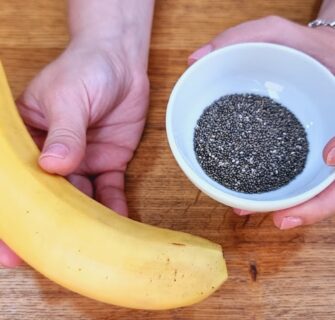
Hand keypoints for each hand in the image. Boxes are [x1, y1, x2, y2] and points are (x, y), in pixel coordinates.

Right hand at [0, 39, 148, 266]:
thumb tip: (52, 167)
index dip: (11, 212)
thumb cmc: (85, 70)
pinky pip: (109, 190)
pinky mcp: (108, 162)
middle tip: (50, 257)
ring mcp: (82, 161)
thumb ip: (63, 132)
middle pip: (47, 197)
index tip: (9, 246)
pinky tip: (117, 223)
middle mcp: (54, 156)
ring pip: (80, 199)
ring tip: (87, 246)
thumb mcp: (67, 97)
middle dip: (48, 226)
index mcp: (29, 139)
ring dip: (84, 221)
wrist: (121, 63)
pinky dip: (113, 207)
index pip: (15, 181)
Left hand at [188, 16, 334, 229]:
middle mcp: (334, 134)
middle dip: (317, 202)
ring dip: (294, 207)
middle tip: (283, 218)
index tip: (331, 158)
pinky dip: (278, 195)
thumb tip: (195, 60)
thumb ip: (243, 36)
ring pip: (319, 187)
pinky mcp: (302, 154)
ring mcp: (320, 147)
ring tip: (251, 213)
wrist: (317, 60)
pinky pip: (298, 180)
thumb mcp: (280, 34)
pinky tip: (247, 200)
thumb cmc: (302, 49)